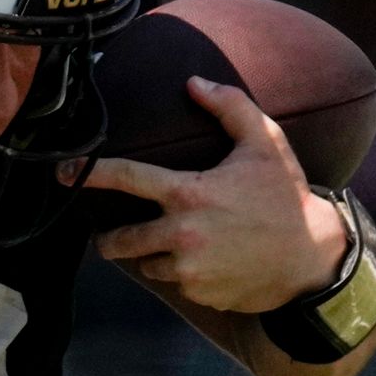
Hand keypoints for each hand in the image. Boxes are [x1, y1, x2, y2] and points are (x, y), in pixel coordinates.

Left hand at [81, 79, 350, 313]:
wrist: (313, 256)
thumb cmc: (286, 196)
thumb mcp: (265, 143)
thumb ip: (229, 107)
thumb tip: (194, 83)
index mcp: (189, 193)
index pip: (126, 178)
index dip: (91, 173)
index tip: (63, 173)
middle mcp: (181, 234)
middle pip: (118, 240)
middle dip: (110, 238)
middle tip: (112, 234)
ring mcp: (187, 269)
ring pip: (146, 264)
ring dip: (153, 256)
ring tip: (182, 245)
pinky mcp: (197, 293)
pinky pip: (174, 283)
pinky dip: (182, 274)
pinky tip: (209, 263)